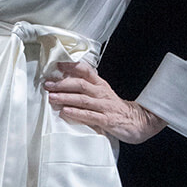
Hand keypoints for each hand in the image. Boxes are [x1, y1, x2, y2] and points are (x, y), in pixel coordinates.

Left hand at [43, 61, 165, 143]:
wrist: (138, 121)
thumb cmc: (115, 108)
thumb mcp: (103, 93)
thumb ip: (88, 88)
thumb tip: (66, 82)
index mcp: (100, 85)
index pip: (86, 70)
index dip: (71, 66)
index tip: (57, 65)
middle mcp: (101, 93)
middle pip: (81, 84)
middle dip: (63, 84)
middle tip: (48, 84)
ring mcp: (104, 106)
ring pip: (82, 99)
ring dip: (66, 97)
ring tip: (52, 97)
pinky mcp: (106, 120)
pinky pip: (89, 116)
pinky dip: (76, 113)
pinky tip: (65, 112)